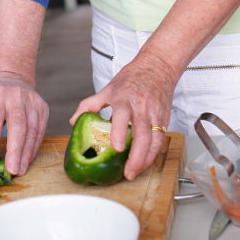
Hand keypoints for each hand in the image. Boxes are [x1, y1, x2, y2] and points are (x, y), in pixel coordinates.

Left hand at [0, 70, 48, 175]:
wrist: (13, 77)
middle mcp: (16, 97)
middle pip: (18, 126)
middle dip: (15, 150)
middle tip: (12, 170)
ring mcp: (32, 101)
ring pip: (32, 130)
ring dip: (26, 153)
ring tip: (20, 170)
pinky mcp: (43, 108)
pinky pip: (40, 131)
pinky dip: (34, 147)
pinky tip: (28, 159)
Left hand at [69, 50, 177, 179]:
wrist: (157, 66)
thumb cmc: (132, 78)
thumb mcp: (107, 89)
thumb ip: (89, 105)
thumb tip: (74, 121)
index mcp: (125, 98)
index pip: (122, 115)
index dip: (120, 131)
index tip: (116, 147)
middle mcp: (142, 107)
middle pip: (143, 134)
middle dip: (137, 156)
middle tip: (127, 172)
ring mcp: (155, 113)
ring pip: (155, 140)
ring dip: (146, 159)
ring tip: (134, 172)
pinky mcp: (164, 119)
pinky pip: (160, 139)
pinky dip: (153, 153)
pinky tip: (145, 162)